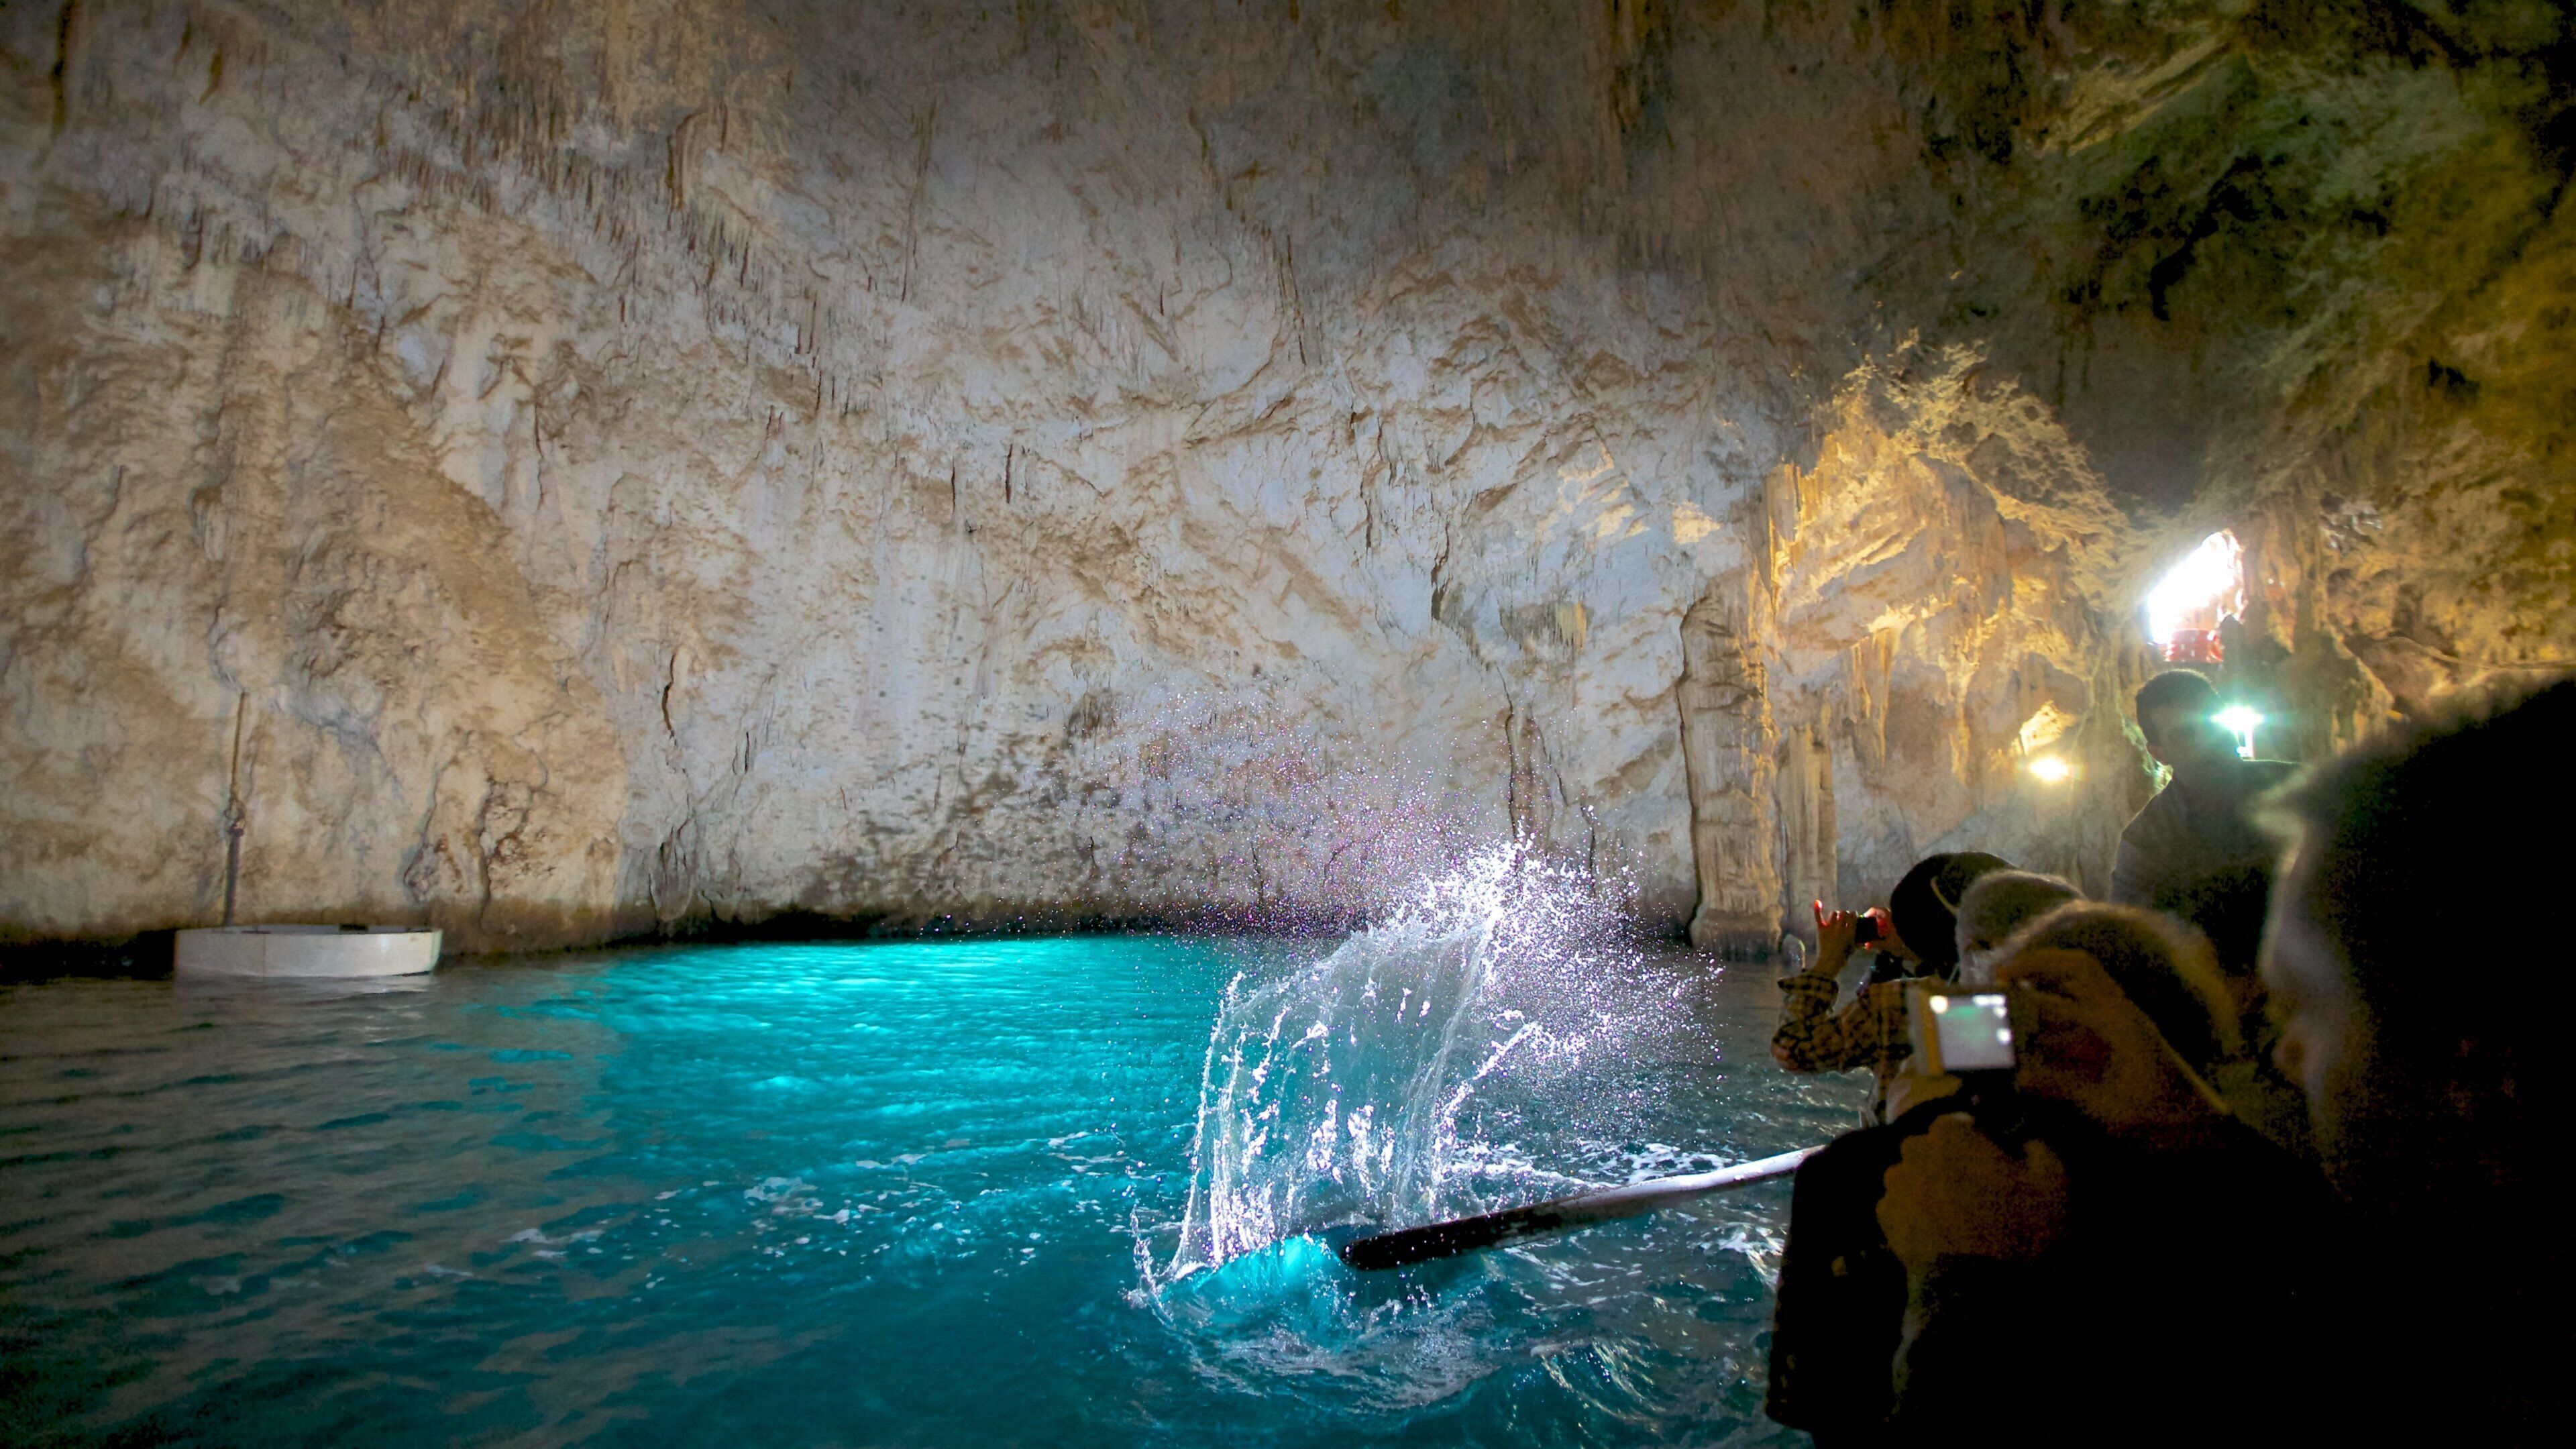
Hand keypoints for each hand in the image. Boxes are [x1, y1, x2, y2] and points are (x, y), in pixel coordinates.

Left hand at [1813, 904, 1859, 973]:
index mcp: (1850, 931)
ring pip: (1834, 914)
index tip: (1853, 915)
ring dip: (1836, 915)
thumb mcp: (1854, 948)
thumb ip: (1859, 941)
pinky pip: (1818, 917)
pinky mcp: (1821, 929)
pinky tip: (1817, 902)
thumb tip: (1865, 941)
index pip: (1853, 916)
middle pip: (1844, 913)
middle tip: (1845, 918)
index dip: (1854, 914)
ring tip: (1836, 919)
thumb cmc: (1843, 957)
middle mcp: (1840, 927)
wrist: (1830, 962)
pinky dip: (1817, 909)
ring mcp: (1830, 927)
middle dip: (1845, 914)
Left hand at [1877, 1113, 2069, 1270]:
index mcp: (1950, 1134)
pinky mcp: (1885, 1221)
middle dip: (1949, 1163)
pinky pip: (1901, 1206)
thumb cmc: (2021, 1230)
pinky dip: (1915, 1214)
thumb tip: (2028, 1138)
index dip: (1979, 1143)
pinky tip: (1939, 1234)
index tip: (1997, 1166)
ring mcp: (1894, 1187)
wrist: (1979, 1293)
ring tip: (1957, 1217)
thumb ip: (2040, 1146)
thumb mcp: (2055, 1182)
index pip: (1959, 1124)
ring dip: (1929, 1188)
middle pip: (1931, 1149)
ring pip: (1912, 1176)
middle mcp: (1913, 1152)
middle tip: (1978, 1194)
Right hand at [1996, 949, 2230, 1144]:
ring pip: (2069, 1011)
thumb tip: (2015, 1077)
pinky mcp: (2115, 1061)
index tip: (2001, 975)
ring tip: (1996, 1030)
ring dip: (2034, 1015)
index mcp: (2119, 1021)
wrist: (2204, 1148)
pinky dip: (2046, 1043)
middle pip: (2070, 983)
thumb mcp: (2111, 1113)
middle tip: (1989, 999)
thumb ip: (2062, 1093)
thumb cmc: (2164, 1127)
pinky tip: (2024, 1063)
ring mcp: (2117, 1040)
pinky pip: (2073, 1039)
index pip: (2078, 970)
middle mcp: (2117, 1021)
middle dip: (2028, 984)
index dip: (2038, 963)